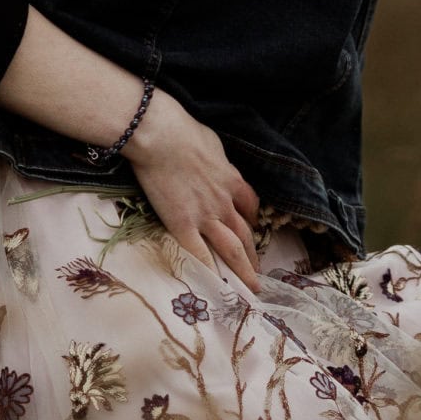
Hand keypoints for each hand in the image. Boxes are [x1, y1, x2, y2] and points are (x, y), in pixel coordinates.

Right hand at [121, 91, 262, 292]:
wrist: (161, 136)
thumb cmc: (183, 132)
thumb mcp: (211, 143)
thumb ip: (216, 160)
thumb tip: (213, 162)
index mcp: (232, 180)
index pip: (249, 206)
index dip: (252, 221)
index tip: (252, 230)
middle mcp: (224, 202)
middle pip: (245, 234)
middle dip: (253, 255)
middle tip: (259, 272)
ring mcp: (206, 216)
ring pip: (231, 248)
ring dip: (243, 270)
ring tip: (250, 288)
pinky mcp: (183, 224)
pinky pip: (199, 254)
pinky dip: (209, 272)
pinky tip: (215, 287)